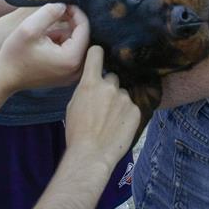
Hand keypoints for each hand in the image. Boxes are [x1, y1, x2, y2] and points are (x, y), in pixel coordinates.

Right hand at [0, 3, 89, 92]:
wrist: (4, 78)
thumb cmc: (14, 54)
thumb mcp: (30, 27)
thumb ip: (49, 12)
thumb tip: (64, 5)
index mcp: (72, 59)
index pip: (84, 28)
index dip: (75, 12)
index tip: (63, 4)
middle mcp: (77, 70)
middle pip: (83, 36)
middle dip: (71, 23)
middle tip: (55, 14)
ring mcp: (73, 76)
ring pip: (77, 44)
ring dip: (64, 33)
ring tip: (46, 32)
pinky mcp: (66, 76)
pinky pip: (72, 53)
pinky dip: (62, 43)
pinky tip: (46, 42)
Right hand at [65, 46, 139, 164]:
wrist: (91, 154)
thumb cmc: (76, 132)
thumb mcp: (73, 105)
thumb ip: (85, 89)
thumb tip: (92, 83)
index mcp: (90, 82)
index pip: (96, 53)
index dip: (97, 54)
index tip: (98, 57)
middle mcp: (109, 86)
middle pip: (112, 77)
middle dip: (108, 86)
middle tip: (103, 104)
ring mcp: (125, 98)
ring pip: (122, 93)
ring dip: (118, 102)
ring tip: (111, 119)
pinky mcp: (136, 110)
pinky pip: (131, 106)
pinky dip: (126, 113)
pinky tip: (119, 126)